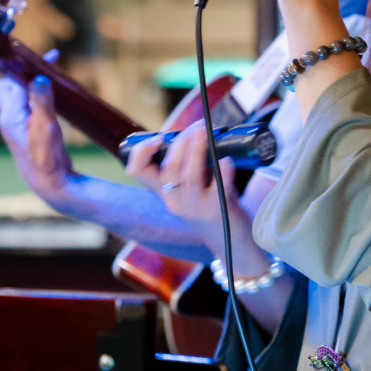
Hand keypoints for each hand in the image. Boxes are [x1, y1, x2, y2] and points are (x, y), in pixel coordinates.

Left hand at [0, 52, 72, 200]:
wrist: (49, 183)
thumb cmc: (46, 157)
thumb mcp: (47, 126)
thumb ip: (42, 100)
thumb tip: (38, 77)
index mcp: (9, 115)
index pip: (12, 80)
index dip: (23, 65)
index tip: (43, 55)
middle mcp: (9, 117)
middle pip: (9, 83)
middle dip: (23, 71)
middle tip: (47, 62)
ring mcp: (17, 123)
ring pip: (18, 93)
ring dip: (31, 82)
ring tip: (51, 72)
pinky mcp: (27, 128)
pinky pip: (28, 103)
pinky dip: (37, 94)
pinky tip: (52, 94)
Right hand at [124, 120, 243, 252]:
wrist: (233, 242)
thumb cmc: (212, 207)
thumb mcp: (191, 190)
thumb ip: (187, 168)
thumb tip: (194, 135)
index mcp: (165, 193)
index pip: (137, 171)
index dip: (141, 152)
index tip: (158, 139)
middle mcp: (175, 201)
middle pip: (168, 168)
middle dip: (181, 142)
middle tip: (196, 128)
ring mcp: (195, 207)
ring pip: (189, 175)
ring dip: (197, 150)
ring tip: (205, 134)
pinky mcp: (217, 210)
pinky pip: (219, 184)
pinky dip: (224, 168)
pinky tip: (227, 160)